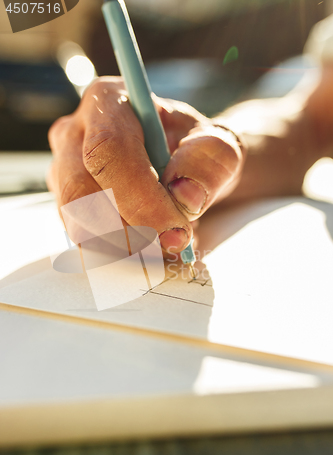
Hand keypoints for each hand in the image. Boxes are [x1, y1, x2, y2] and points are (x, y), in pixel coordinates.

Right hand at [48, 77, 243, 252]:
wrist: (184, 168)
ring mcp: (63, 174)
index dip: (140, 197)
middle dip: (131, 232)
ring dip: (127, 249)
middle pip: (80, 193)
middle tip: (174, 246)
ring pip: (78, 225)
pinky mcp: (68, 208)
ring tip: (167, 244)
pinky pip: (85, 243)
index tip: (177, 231)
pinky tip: (150, 250)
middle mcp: (75, 135)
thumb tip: (185, 196)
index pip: (108, 150)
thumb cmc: (195, 151)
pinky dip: (120, 258)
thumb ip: (210, 161)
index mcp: (109, 102)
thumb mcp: (218, 146)